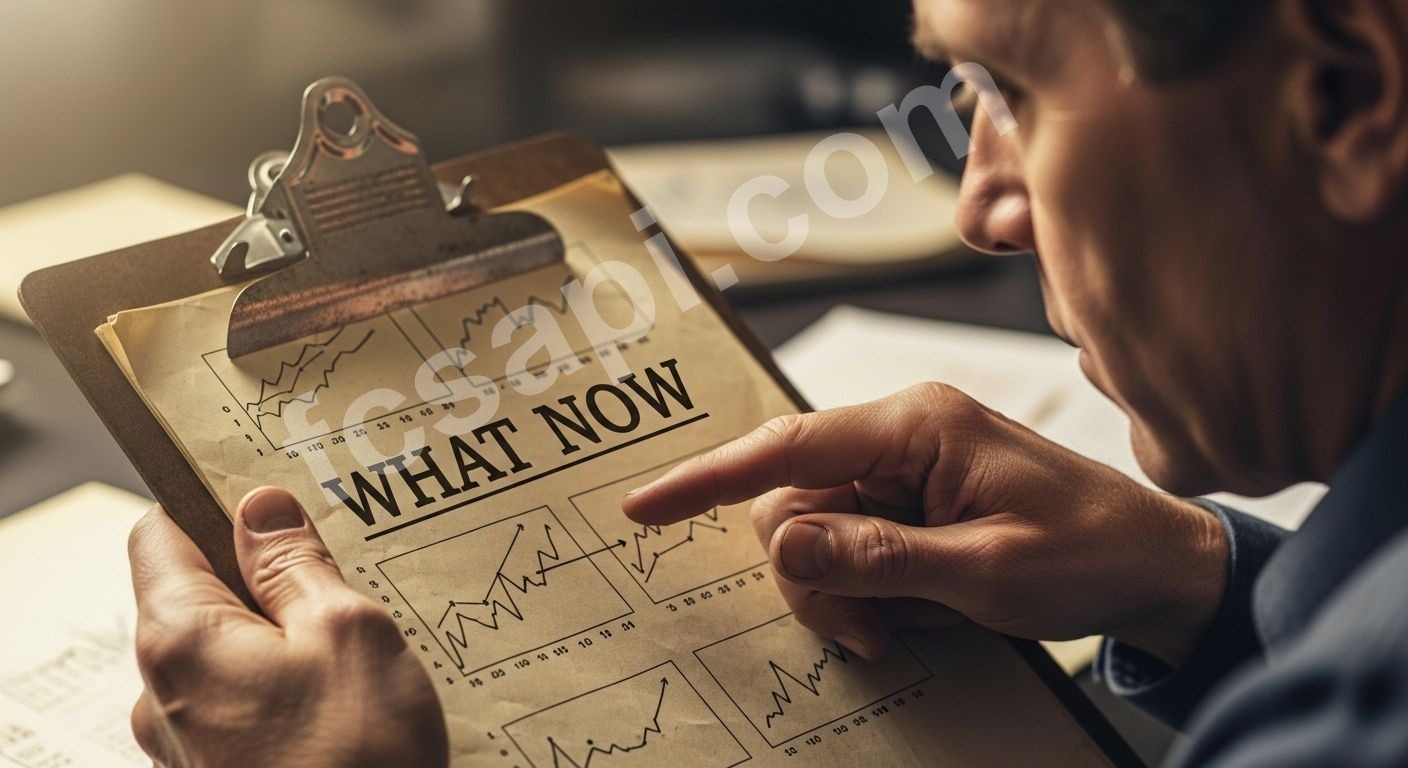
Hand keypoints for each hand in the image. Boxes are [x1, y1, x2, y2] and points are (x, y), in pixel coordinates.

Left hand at [128, 487, 446, 767]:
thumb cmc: (358, 761)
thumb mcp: (348, 632)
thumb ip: (296, 565)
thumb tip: (261, 510)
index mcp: (179, 640)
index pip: (158, 534)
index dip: (209, 504)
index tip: (264, 497)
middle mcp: (162, 695)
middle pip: (195, 597)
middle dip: (263, 580)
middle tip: (338, 575)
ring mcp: (185, 747)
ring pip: (225, 657)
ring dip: (281, 640)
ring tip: (355, 645)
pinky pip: (241, 708)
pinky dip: (284, 690)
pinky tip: (345, 701)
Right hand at [623, 383, 1227, 665]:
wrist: (1159, 568)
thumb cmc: (1091, 553)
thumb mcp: (985, 570)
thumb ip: (879, 557)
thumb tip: (782, 546)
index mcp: (917, 425)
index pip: (785, 448)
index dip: (707, 479)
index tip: (644, 507)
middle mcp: (902, 436)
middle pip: (793, 504)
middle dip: (812, 576)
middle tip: (869, 630)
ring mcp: (907, 469)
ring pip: (816, 534)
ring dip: (843, 592)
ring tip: (903, 627)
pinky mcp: (915, 503)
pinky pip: (852, 547)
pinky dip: (867, 592)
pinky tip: (915, 614)